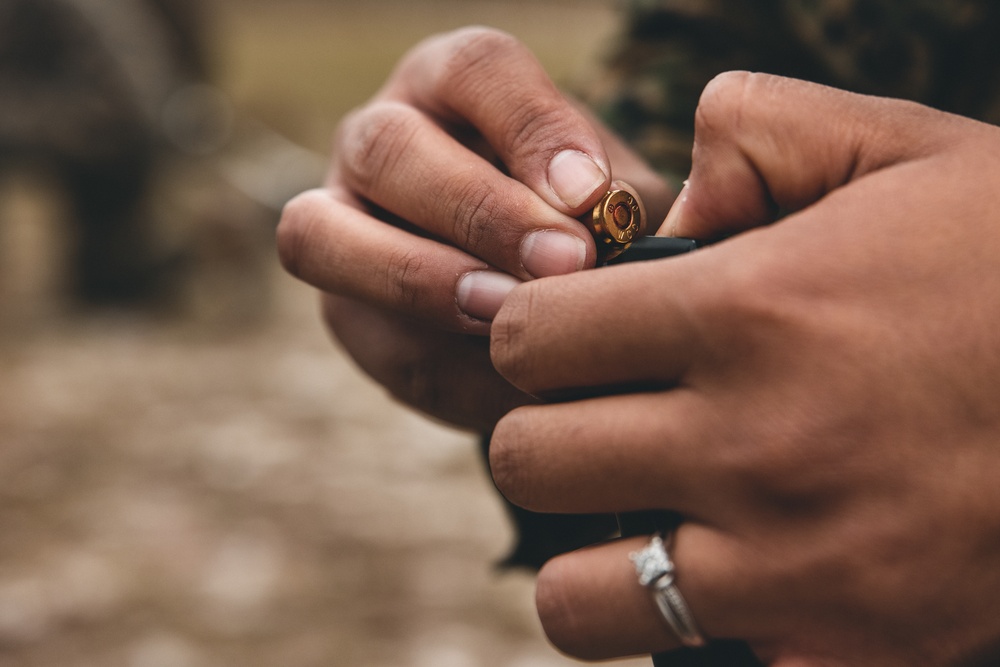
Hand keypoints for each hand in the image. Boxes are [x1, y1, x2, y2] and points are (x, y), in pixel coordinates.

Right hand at [276, 27, 671, 429]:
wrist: (543, 300)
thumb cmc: (586, 228)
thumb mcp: (618, 203)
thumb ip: (616, 206)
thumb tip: (600, 228)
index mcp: (454, 86)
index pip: (475, 69)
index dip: (531, 127)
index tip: (591, 193)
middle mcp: (380, 137)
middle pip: (390, 147)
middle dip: (479, 211)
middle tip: (563, 262)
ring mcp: (338, 217)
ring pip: (320, 231)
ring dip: (419, 277)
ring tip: (505, 318)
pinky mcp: (340, 303)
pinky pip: (358, 327)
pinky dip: (434, 362)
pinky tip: (503, 381)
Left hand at [489, 72, 999, 664]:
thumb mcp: (898, 145)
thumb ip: (753, 133)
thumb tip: (657, 200)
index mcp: (746, 310)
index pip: (527, 337)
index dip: (530, 332)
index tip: (565, 337)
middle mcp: (756, 444)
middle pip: (528, 461)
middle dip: (546, 434)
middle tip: (598, 422)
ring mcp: (800, 566)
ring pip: (581, 598)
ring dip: (589, 557)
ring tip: (639, 518)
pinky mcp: (853, 649)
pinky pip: (697, 665)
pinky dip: (693, 628)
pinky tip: (732, 576)